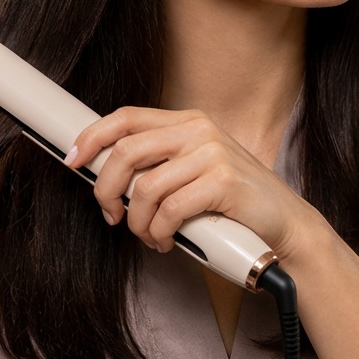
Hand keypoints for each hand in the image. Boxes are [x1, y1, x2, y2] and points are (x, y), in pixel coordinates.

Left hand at [65, 107, 319, 258]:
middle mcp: (199, 130)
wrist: (285, 225)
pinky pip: (170, 211)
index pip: (127, 117)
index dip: (92, 137)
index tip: (72, 160)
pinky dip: (160, 233)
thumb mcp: (195, 172)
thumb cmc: (233, 204)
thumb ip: (160, 165)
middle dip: (106, 189)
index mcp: (189, 122)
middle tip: (111, 214)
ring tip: (151, 237)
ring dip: (138, 223)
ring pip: (145, 189)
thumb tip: (107, 177)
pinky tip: (170, 242)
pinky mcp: (224, 182)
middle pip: (126, 151)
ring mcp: (213, 154)